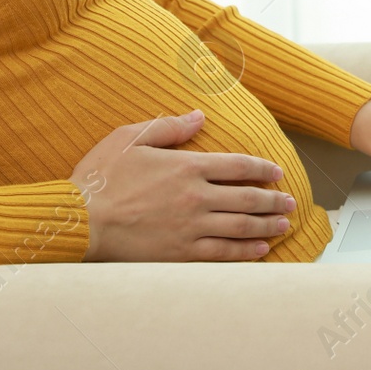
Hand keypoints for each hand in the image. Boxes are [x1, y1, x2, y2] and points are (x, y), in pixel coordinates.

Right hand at [69, 110, 295, 261]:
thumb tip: (199, 116)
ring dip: (267, 226)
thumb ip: (169, 127)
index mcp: (187, 166)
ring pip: (241, 226)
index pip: (238, 165)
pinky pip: (223, 253)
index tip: (277, 173)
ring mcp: (191, 227)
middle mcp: (196, 196)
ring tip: (283, 225)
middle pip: (248, 197)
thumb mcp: (130, 138)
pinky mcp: (181, 253)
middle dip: (273, 200)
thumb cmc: (100, 178)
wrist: (80, 221)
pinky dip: (245, 252)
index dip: (262, 168)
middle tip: (290, 202)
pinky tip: (259, 251)